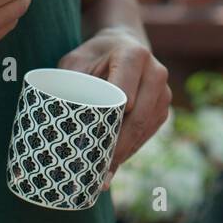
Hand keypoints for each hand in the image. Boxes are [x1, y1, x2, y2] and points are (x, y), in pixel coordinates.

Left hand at [57, 27, 170, 188]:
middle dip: (116, 147)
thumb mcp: (76, 61)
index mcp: (134, 55)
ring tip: (102, 176)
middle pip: (137, 117)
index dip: (112, 118)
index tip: (98, 141)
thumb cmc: (94, 56)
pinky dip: (130, 150)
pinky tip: (112, 165)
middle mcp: (155, 73)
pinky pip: (147, 134)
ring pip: (143, 129)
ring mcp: (163, 92)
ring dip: (124, 153)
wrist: (123, 45)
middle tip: (96, 171)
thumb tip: (59, 120)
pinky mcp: (163, 108)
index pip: (124, 91)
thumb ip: (70, 84)